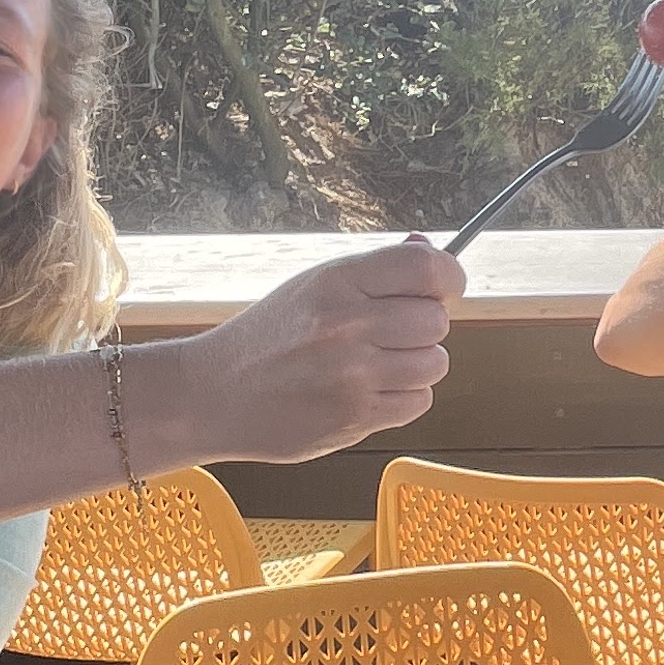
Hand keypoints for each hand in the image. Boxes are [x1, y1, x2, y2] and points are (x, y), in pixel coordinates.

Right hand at [185, 238, 463, 458]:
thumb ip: (375, 269)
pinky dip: (403, 397)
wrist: (216, 395)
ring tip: (377, 363)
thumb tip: (430, 246)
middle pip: (437, 321)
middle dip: (424, 326)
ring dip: (416, 364)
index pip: (427, 268)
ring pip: (435, 364)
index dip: (448, 277)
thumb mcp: (313, 284)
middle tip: (393, 332)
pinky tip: (368, 390)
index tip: (442, 287)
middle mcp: (346, 325)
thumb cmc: (270, 336)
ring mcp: (352, 375)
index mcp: (336, 281)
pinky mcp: (354, 418)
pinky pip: (418, 402)